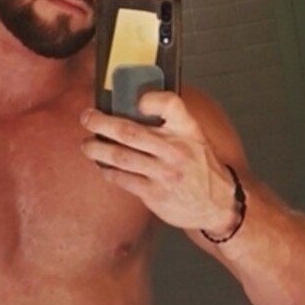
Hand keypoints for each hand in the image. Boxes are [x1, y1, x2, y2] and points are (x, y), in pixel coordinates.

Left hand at [80, 92, 240, 235]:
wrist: (218, 205)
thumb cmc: (201, 168)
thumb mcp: (194, 138)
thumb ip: (170, 123)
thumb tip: (132, 107)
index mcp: (187, 130)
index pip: (170, 104)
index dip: (150, 99)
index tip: (135, 100)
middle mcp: (176, 150)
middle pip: (130, 131)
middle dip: (102, 123)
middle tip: (87, 118)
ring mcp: (164, 173)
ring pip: (120, 157)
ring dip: (97, 149)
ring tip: (86, 145)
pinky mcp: (154, 194)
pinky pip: (123, 179)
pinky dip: (108, 171)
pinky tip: (103, 166)